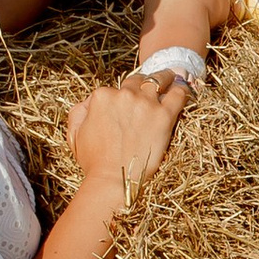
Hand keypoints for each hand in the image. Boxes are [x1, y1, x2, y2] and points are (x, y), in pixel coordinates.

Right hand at [67, 78, 183, 193]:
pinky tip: (183, 91)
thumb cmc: (94, 162)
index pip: (115, 87)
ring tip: (171, 79)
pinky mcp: (163, 115)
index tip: (128, 103)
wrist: (114, 180)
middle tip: (153, 84)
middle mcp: (124, 94)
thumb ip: (79, 111)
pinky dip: (181, 90)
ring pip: (159, 80)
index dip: (122, 95)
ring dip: (165, 78)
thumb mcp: (75, 133)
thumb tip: (90, 102)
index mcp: (102, 96)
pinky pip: (177, 95)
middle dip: (144, 83)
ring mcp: (145, 103)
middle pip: (138, 80)